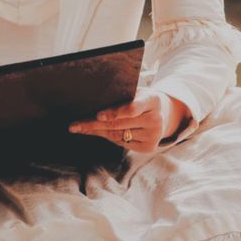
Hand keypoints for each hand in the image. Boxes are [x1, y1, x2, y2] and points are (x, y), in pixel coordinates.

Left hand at [68, 91, 190, 152]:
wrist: (165, 114)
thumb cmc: (143, 99)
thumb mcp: (137, 92)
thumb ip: (122, 96)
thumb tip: (93, 102)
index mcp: (153, 100)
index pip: (133, 108)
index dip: (115, 112)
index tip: (98, 115)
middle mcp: (155, 120)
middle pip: (119, 124)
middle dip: (94, 124)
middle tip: (75, 125)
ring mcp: (153, 136)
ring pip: (117, 135)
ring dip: (97, 131)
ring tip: (80, 127)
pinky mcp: (149, 147)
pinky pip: (121, 143)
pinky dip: (108, 137)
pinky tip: (97, 132)